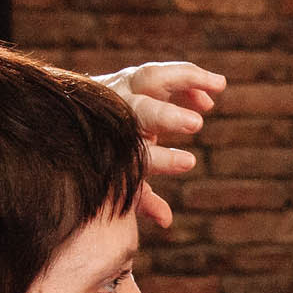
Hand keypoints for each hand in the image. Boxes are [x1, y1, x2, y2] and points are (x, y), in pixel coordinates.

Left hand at [94, 61, 226, 227]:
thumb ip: (143, 198)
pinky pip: (164, 71)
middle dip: (166, 117)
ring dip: (186, 79)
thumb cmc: (105, 158)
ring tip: (219, 85)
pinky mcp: (132, 75)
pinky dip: (189, 78)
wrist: (73, 119)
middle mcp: (116, 114)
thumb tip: (166, 221)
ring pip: (151, 77)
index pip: (139, 154)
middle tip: (195, 124)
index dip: (163, 159)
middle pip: (141, 110)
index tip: (189, 163)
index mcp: (114, 145)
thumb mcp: (122, 180)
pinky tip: (213, 90)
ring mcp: (121, 90)